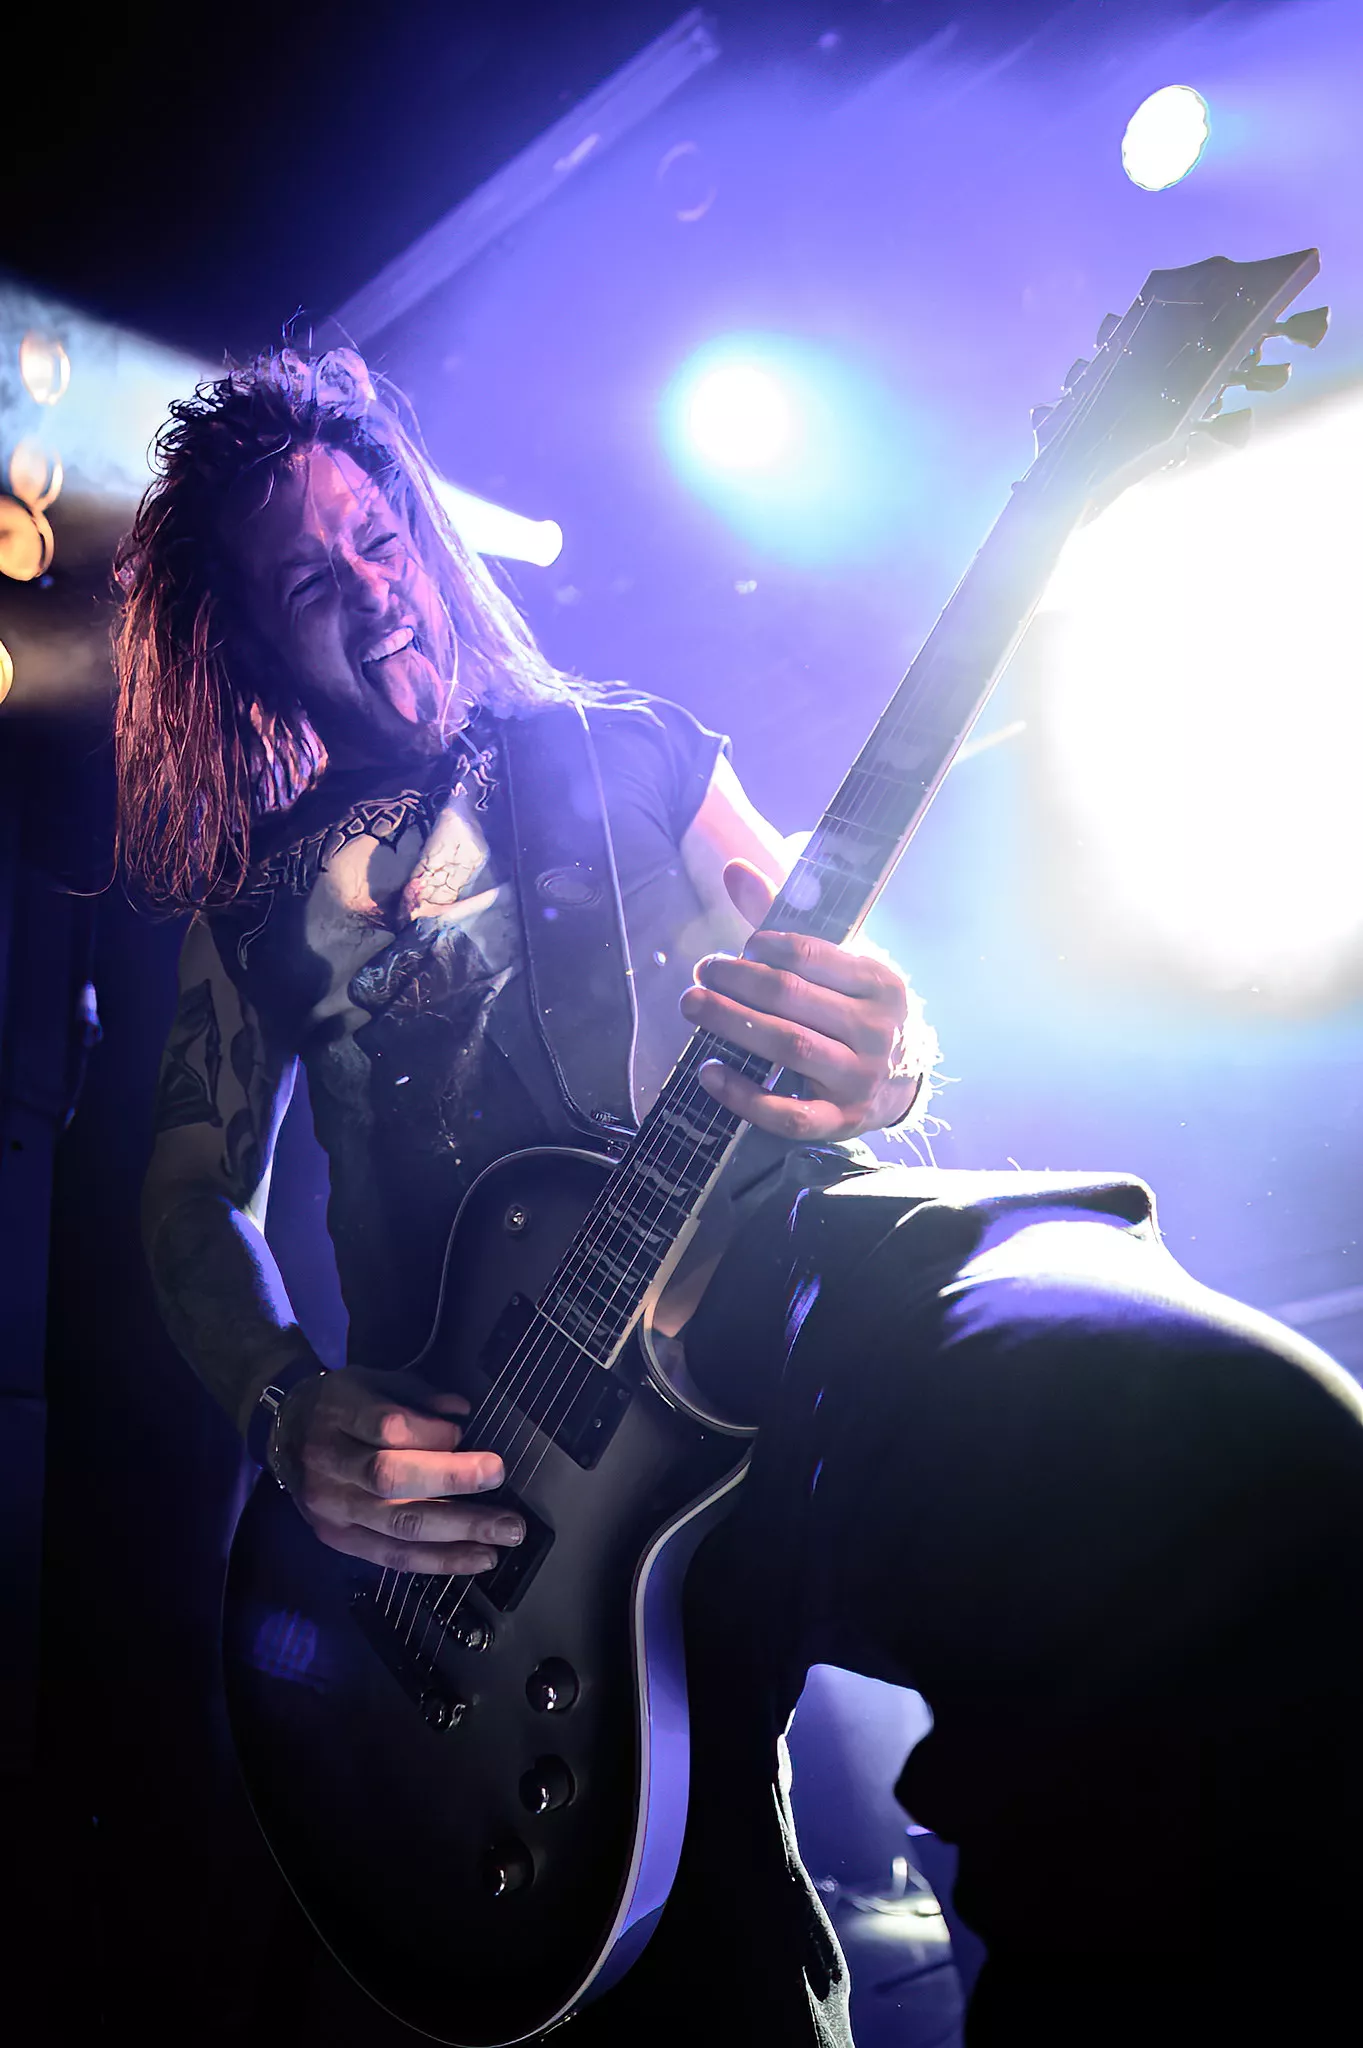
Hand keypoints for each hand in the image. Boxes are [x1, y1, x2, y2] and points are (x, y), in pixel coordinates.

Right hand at [273, 1367, 523, 1575]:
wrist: (283, 1433)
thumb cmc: (341, 1404)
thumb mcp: (372, 1379)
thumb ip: (417, 1394)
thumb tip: (462, 1412)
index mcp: (338, 1412)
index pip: (387, 1426)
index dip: (431, 1432)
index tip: (466, 1432)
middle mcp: (330, 1462)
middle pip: (391, 1478)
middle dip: (452, 1480)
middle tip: (499, 1476)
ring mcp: (332, 1507)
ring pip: (398, 1525)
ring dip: (459, 1532)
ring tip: (506, 1531)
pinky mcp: (338, 1539)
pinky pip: (392, 1557)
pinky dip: (439, 1561)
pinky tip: (478, 1557)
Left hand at [679, 860, 922, 1142]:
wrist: (900, 1080)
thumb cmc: (855, 1009)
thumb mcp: (835, 963)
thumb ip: (781, 918)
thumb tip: (734, 868)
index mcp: (879, 982)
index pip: (811, 955)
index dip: (764, 947)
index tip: (739, 948)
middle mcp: (876, 1030)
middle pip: (793, 998)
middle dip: (737, 982)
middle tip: (701, 974)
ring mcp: (859, 1079)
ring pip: (790, 1048)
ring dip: (733, 1024)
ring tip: (693, 1006)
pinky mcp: (839, 1121)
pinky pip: (787, 1113)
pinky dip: (743, 1095)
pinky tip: (708, 1071)